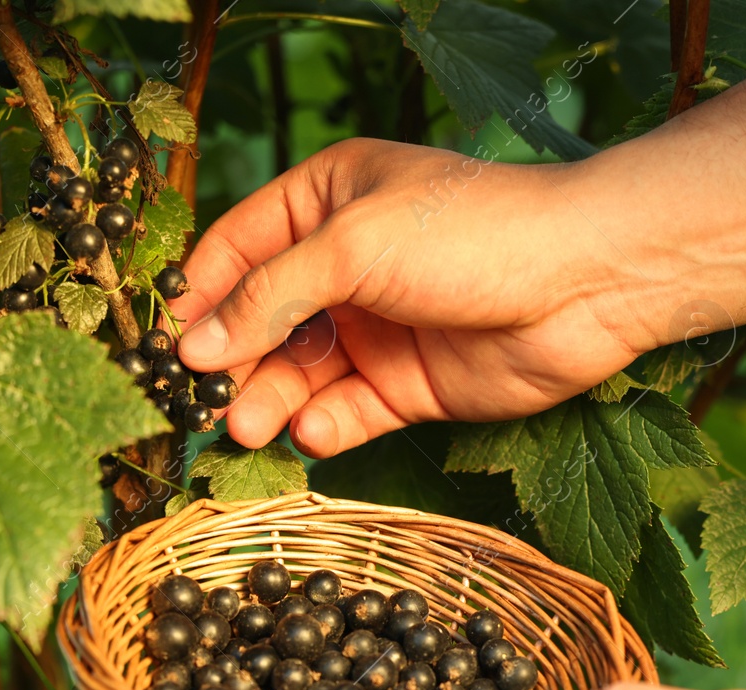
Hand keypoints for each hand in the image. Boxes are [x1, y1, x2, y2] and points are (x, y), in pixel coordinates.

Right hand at [166, 139, 647, 458]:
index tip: (163, 344)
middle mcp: (346, 265)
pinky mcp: (409, 385)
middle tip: (201, 404)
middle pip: (262, 320)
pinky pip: (349, 411)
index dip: (198, 295)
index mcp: (326, 201)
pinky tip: (312, 434)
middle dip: (231, 362)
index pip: (238, 248)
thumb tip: (194, 346)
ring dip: (270, 401)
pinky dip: (324, 426)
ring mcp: (378, 328)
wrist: (582, 283)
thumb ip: (269, 296)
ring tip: (245, 429)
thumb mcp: (352, 247)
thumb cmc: (469, 234)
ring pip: (300, 373)